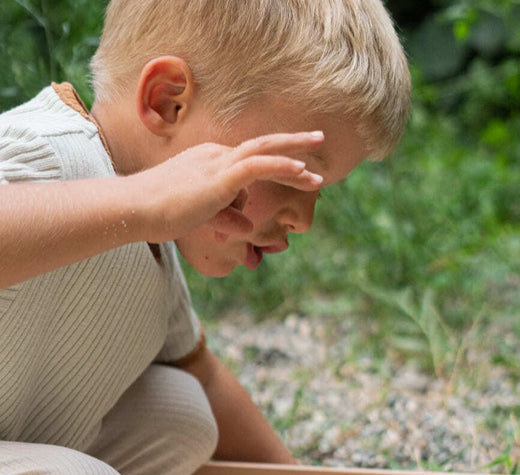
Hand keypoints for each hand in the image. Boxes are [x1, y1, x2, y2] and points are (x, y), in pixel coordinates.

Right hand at [128, 131, 324, 243]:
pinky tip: (302, 169)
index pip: (250, 162)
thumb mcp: (204, 217)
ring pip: (264, 151)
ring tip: (320, 158)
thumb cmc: (162, 214)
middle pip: (262, 145)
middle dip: (293, 143)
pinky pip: (257, 166)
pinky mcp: (219, 178)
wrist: (135, 210)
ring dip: (295, 153)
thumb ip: (228, 218)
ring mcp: (218, 164)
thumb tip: (248, 227)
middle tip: (319, 139)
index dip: (277, 166)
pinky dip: (281, 166)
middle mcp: (216, 156)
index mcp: (211, 161)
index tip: (302, 173)